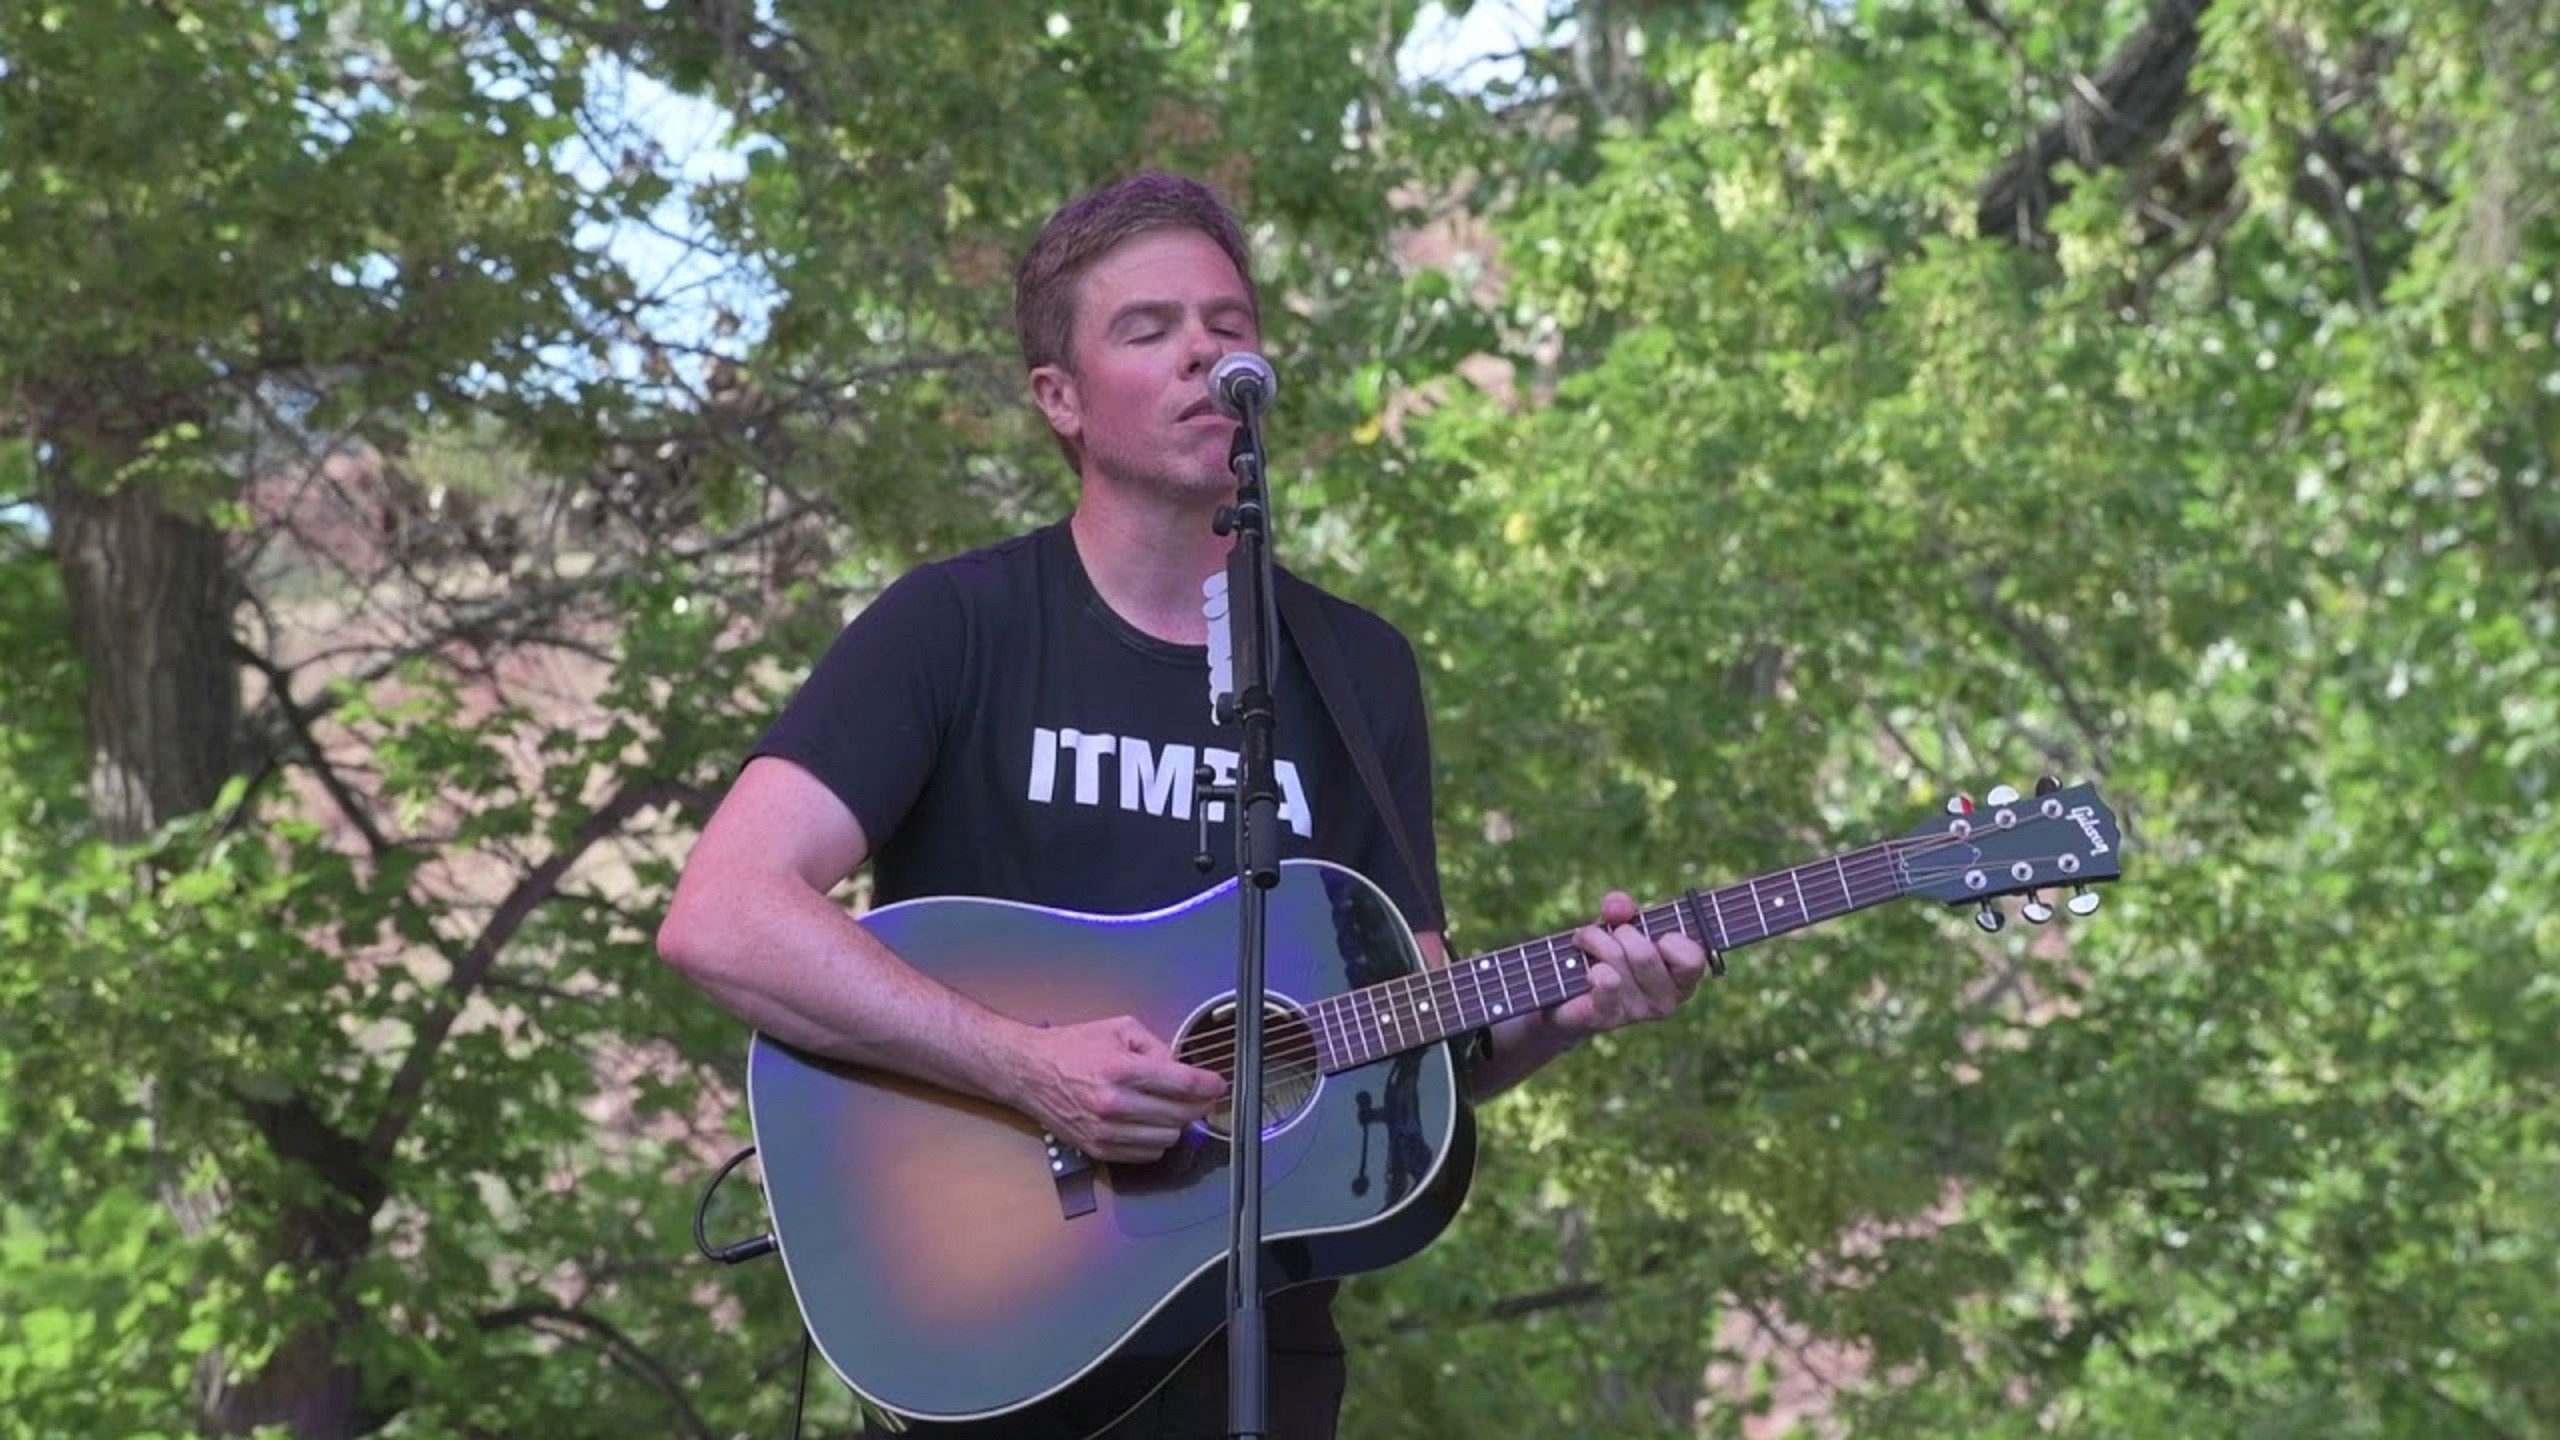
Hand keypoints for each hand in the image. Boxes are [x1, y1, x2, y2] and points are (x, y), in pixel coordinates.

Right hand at [1007, 1016, 1227, 1163]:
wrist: (1029, 1072)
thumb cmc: (1072, 1046)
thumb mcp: (1119, 1029)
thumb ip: (1155, 1045)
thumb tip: (1181, 1066)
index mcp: (1120, 1069)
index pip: (1182, 1084)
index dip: (1208, 1085)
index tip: (1218, 1084)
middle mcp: (1114, 1104)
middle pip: (1180, 1115)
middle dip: (1198, 1105)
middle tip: (1201, 1096)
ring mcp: (1106, 1131)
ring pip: (1167, 1139)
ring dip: (1176, 1124)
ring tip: (1169, 1108)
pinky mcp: (1099, 1150)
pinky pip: (1147, 1155)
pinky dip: (1156, 1141)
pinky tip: (1149, 1123)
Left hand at [1550, 891, 1713, 1037]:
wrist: (1569, 997)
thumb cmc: (1605, 956)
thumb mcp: (1616, 925)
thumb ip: (1622, 908)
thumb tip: (1618, 906)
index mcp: (1681, 979)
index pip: (1693, 959)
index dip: (1671, 939)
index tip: (1655, 935)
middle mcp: (1665, 1001)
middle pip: (1645, 953)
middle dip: (1619, 932)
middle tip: (1608, 934)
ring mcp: (1637, 1012)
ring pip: (1617, 958)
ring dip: (1594, 939)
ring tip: (1584, 943)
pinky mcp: (1607, 1018)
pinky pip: (1606, 983)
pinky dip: (1592, 966)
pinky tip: (1587, 969)